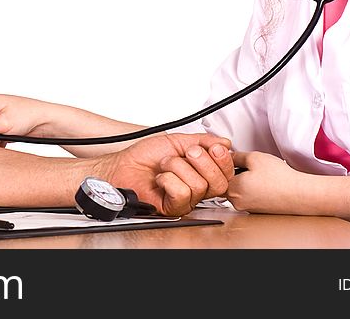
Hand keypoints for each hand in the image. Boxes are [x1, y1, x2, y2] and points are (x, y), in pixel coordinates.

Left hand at [93, 132, 235, 215]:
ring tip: (164, 165)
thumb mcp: (176, 141)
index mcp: (201, 173)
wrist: (122, 167)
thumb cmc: (145, 157)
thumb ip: (202, 141)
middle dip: (203, 162)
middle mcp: (196, 188)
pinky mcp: (173, 208)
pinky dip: (169, 180)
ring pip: (198, 185)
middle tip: (188, 153)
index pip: (226, 173)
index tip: (214, 148)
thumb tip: (224, 142)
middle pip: (219, 183)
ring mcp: (185, 200)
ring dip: (177, 167)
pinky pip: (182, 193)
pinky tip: (160, 179)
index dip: (223, 160)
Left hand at [225, 151, 305, 213]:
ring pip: (238, 190)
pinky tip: (265, 184)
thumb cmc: (280, 179)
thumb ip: (235, 155)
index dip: (226, 164)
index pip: (218, 174)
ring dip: (244, 181)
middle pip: (227, 182)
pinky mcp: (257, 211)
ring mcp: (247, 208)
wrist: (300, 194)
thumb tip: (228, 156)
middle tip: (249, 166)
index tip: (235, 159)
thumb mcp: (254, 157)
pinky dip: (254, 189)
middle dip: (235, 173)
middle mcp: (237, 202)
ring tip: (260, 175)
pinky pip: (249, 196)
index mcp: (233, 189)